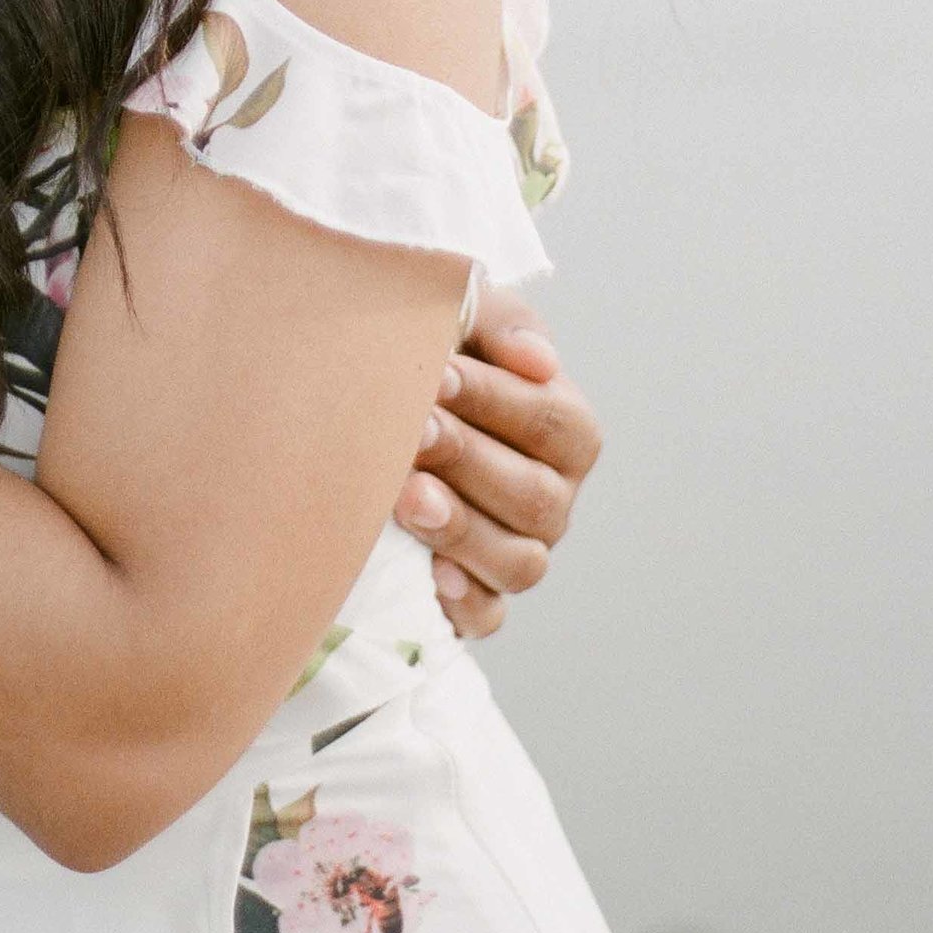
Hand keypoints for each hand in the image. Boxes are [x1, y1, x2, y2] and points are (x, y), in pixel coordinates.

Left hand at [393, 288, 603, 639]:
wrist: (369, 397)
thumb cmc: (430, 348)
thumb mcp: (462, 316)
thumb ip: (501, 322)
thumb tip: (537, 361)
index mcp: (563, 427)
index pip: (553, 422)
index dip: (498, 401)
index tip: (438, 375)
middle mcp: (552, 496)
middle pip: (536, 497)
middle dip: (470, 461)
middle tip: (412, 430)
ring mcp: (519, 550)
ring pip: (518, 562)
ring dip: (461, 529)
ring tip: (406, 497)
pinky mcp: (476, 597)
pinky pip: (485, 617)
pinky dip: (463, 603)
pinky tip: (431, 576)